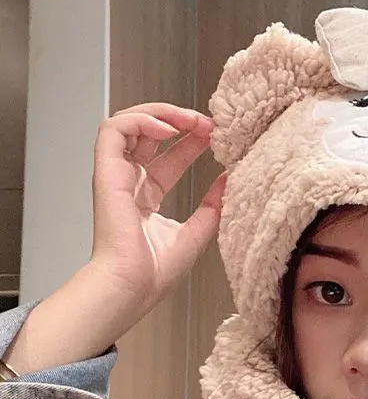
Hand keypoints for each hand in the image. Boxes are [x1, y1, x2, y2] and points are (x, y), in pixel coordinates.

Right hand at [88, 102, 226, 313]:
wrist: (133, 285)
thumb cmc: (155, 272)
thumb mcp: (197, 234)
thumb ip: (213, 207)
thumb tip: (229, 180)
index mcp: (147, 198)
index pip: (169, 157)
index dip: (192, 142)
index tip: (218, 137)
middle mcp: (130, 183)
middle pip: (150, 134)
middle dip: (180, 121)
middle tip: (210, 124)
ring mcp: (116, 175)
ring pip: (129, 123)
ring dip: (162, 113)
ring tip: (191, 120)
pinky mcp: (105, 171)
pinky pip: (115, 128)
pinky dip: (141, 120)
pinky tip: (168, 128)